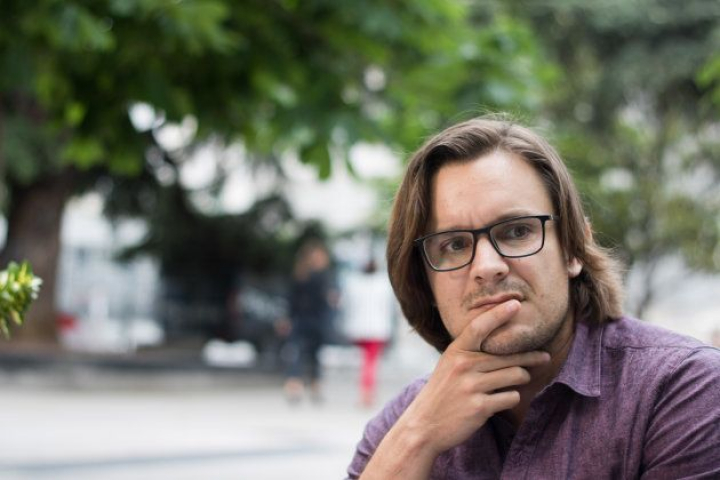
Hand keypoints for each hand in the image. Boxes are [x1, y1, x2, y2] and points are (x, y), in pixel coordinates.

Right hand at [396, 300, 550, 456]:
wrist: (424, 426)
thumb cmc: (442, 392)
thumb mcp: (449, 365)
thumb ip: (470, 353)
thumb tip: (504, 343)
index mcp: (456, 351)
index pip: (479, 326)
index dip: (499, 314)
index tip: (516, 304)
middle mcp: (463, 365)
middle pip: (508, 356)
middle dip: (530, 357)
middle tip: (544, 356)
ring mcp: (472, 386)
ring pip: (514, 376)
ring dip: (521, 379)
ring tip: (520, 379)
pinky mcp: (480, 407)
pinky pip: (511, 397)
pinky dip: (511, 398)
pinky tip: (502, 399)